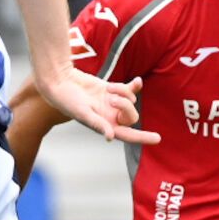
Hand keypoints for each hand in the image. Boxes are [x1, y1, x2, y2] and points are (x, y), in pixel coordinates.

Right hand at [36, 68, 159, 145]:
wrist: (60, 81)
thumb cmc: (67, 100)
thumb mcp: (82, 112)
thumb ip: (97, 123)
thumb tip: (111, 137)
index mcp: (104, 125)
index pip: (127, 134)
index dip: (143, 137)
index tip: (158, 138)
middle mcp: (109, 116)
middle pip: (131, 115)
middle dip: (126, 106)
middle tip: (111, 98)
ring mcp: (111, 102)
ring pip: (130, 100)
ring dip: (123, 93)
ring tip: (108, 89)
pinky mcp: (110, 89)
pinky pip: (128, 89)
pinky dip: (134, 86)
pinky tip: (138, 81)